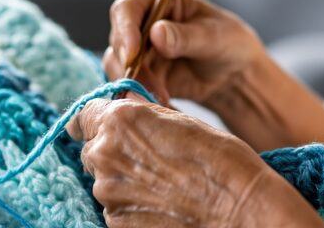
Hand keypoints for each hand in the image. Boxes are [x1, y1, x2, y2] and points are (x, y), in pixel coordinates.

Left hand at [65, 97, 323, 226]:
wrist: (239, 208)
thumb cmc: (219, 159)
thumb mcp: (179, 120)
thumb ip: (142, 114)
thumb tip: (124, 108)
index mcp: (119, 121)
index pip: (83, 116)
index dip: (97, 122)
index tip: (109, 130)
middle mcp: (104, 154)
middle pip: (92, 149)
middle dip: (112, 151)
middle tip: (148, 160)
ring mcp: (108, 193)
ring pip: (103, 180)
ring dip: (123, 179)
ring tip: (162, 185)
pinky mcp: (116, 222)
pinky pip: (114, 208)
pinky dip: (131, 205)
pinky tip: (161, 205)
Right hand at [106, 0, 266, 105]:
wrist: (232, 74)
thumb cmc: (229, 43)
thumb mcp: (215, 37)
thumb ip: (186, 36)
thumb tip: (156, 33)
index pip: (127, 8)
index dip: (125, 31)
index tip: (132, 56)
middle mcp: (138, 17)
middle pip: (117, 40)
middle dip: (130, 67)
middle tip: (152, 89)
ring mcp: (134, 45)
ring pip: (117, 65)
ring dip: (136, 85)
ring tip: (163, 99)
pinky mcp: (136, 71)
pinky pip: (126, 84)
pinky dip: (140, 95)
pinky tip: (161, 103)